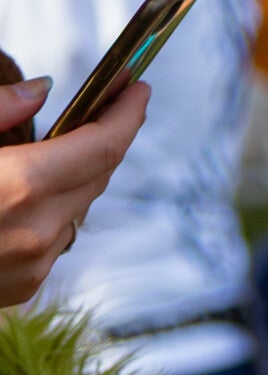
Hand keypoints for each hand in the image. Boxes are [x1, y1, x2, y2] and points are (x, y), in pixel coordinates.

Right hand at [0, 77, 148, 306]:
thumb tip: (42, 91)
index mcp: (22, 187)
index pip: (105, 144)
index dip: (128, 111)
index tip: (138, 85)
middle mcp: (38, 232)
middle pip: (99, 173)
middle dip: (107, 135)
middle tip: (109, 101)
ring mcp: (33, 266)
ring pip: (80, 207)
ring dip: (79, 175)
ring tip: (67, 144)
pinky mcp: (24, 288)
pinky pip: (57, 237)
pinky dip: (53, 210)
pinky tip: (30, 194)